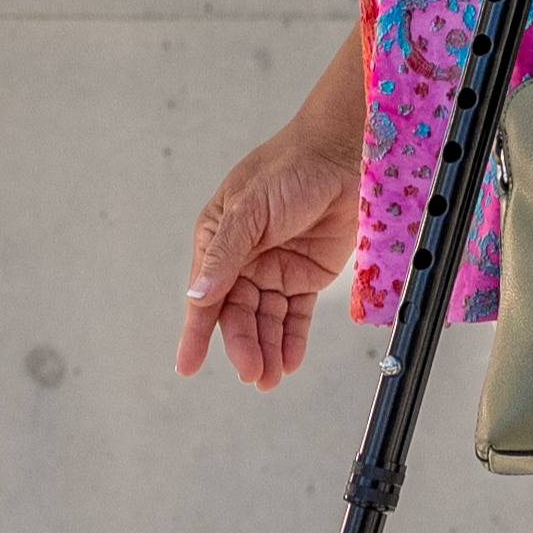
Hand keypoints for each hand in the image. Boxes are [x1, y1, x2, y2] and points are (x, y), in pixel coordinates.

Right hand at [177, 106, 361, 386]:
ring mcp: (275, 268)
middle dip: (244, 345)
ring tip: (270, 378)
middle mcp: (243, 258)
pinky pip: (295, 314)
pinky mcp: (306, 275)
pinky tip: (288, 361)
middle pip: (238, 313)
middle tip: (252, 373)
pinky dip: (292, 338)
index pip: (205, 294)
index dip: (195, 332)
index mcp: (218, 239)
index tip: (187, 365)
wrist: (344, 154)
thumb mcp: (249, 208)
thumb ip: (225, 256)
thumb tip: (197, 297)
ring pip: (266, 319)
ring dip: (267, 348)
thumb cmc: (290, 168)